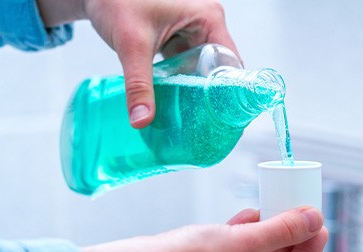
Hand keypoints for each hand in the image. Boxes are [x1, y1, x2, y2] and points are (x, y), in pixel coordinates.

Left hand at [37, 0, 238, 127]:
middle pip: (218, 68)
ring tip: (193, 118)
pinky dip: (182, 82)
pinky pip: (186, 64)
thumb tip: (141, 120)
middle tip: (206, 123)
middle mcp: (205, 23)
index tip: (223, 118)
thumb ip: (138, 84)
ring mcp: (192, 31)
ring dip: (196, 90)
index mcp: (208, 18)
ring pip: (202, 68)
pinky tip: (177, 101)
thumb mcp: (132, 44)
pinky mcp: (178, 37)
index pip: (231, 62)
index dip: (228, 90)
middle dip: (211, 95)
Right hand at [84, 207, 327, 251]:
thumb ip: (282, 230)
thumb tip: (313, 220)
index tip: (320, 224)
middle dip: (285, 240)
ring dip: (262, 238)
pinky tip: (244, 219)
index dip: (310, 247)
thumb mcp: (243, 241)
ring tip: (271, 210)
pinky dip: (239, 245)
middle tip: (298, 214)